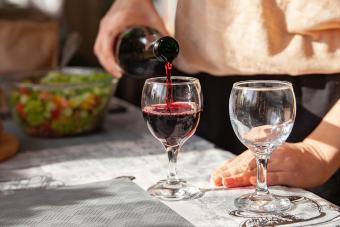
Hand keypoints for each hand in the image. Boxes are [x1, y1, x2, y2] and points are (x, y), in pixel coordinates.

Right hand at [94, 0, 168, 76]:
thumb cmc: (141, 1)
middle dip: (107, 65)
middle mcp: (106, 25)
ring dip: (105, 59)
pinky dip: (105, 51)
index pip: (105, 48)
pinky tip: (114, 58)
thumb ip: (164, 33)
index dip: (110, 63)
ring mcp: (105, 24)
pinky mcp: (107, 24)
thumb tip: (172, 49)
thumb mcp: (154, 18)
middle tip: (118, 75)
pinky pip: (101, 41)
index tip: (118, 73)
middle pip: (99, 50)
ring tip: (116, 69)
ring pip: (98, 46)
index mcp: (113, 25)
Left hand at [211, 142, 331, 188]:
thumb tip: (230, 163)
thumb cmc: (288, 156)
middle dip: (230, 172)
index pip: (241, 158)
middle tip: (217, 179)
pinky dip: (264, 178)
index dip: (227, 167)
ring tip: (227, 182)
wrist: (316, 157)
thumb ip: (251, 155)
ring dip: (241, 177)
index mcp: (262, 148)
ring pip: (258, 169)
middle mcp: (269, 153)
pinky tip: (251, 181)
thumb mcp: (270, 149)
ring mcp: (281, 162)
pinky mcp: (292, 172)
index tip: (215, 174)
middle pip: (246, 164)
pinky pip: (276, 176)